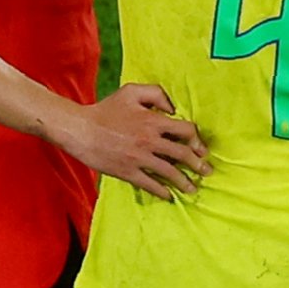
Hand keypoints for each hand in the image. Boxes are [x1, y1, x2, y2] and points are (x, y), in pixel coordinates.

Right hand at [58, 83, 211, 200]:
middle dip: (198, 165)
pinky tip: (169, 195)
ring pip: (170, 172)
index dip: (197, 140)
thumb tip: (172, 108)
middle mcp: (150, 141)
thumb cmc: (106, 109)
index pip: (186, 131)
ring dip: (184, 182)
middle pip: (183, 155)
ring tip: (193, 188)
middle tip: (207, 172)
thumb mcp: (131, 91)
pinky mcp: (128, 172)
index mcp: (153, 121)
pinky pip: (150, 184)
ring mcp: (140, 158)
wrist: (81, 130)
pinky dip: (162, 191)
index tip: (202, 148)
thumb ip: (156, 94)